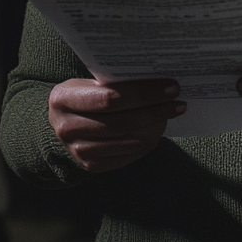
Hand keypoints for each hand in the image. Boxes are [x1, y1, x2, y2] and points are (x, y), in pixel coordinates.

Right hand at [48, 77, 185, 172]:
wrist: (64, 120)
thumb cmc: (85, 92)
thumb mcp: (89, 80)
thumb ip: (114, 80)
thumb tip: (159, 76)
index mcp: (63, 98)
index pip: (110, 98)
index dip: (144, 93)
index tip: (170, 87)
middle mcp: (67, 127)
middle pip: (121, 121)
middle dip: (155, 111)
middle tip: (177, 102)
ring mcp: (77, 150)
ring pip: (127, 140)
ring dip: (155, 127)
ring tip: (172, 113)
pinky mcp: (91, 165)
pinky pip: (126, 156)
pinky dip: (147, 143)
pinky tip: (158, 129)